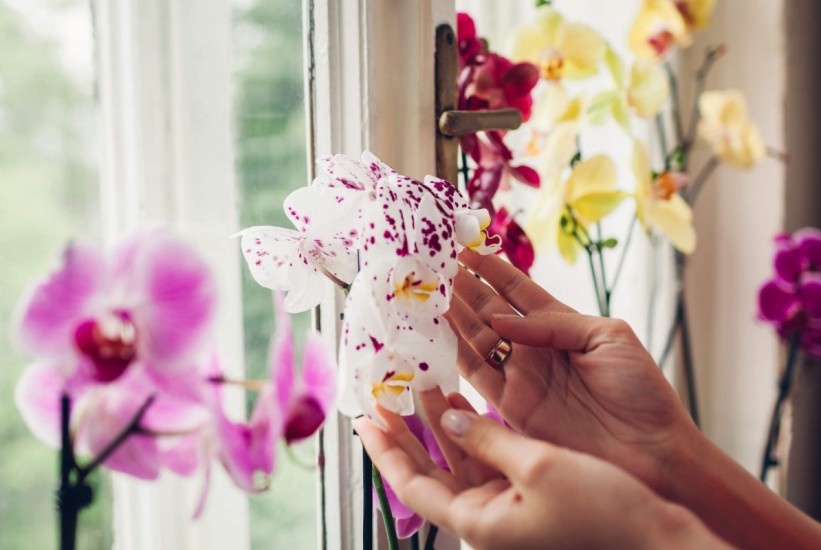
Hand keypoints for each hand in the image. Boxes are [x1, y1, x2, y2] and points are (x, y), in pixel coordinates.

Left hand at [355, 390, 723, 549]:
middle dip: (405, 432)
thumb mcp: (537, 466)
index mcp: (479, 521)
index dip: (385, 451)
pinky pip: (483, 456)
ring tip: (420, 383)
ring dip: (437, 422)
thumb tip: (448, 417)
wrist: (654, 533)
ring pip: (455, 457)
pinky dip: (470, 427)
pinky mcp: (524, 492)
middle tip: (382, 397)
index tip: (363, 420)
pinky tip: (462, 400)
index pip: (412, 484)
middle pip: (428, 470)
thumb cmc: (601, 508)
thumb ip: (487, 438)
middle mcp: (485, 516)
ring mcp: (504, 504)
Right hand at [447, 249, 696, 493]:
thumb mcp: (608, 337)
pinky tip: (435, 331)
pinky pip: (475, 375)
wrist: (649, 451)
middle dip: (462, 287)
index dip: (490, 268)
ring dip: (452, 315)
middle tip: (434, 266)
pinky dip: (452, 354)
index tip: (464, 246)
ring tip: (427, 291)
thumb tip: (501, 320)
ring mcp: (521, 375)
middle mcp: (535, 347)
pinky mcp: (511, 406)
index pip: (516, 289)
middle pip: (489, 310)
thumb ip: (554, 323)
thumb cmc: (641, 390)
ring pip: (475, 339)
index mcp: (561, 324)